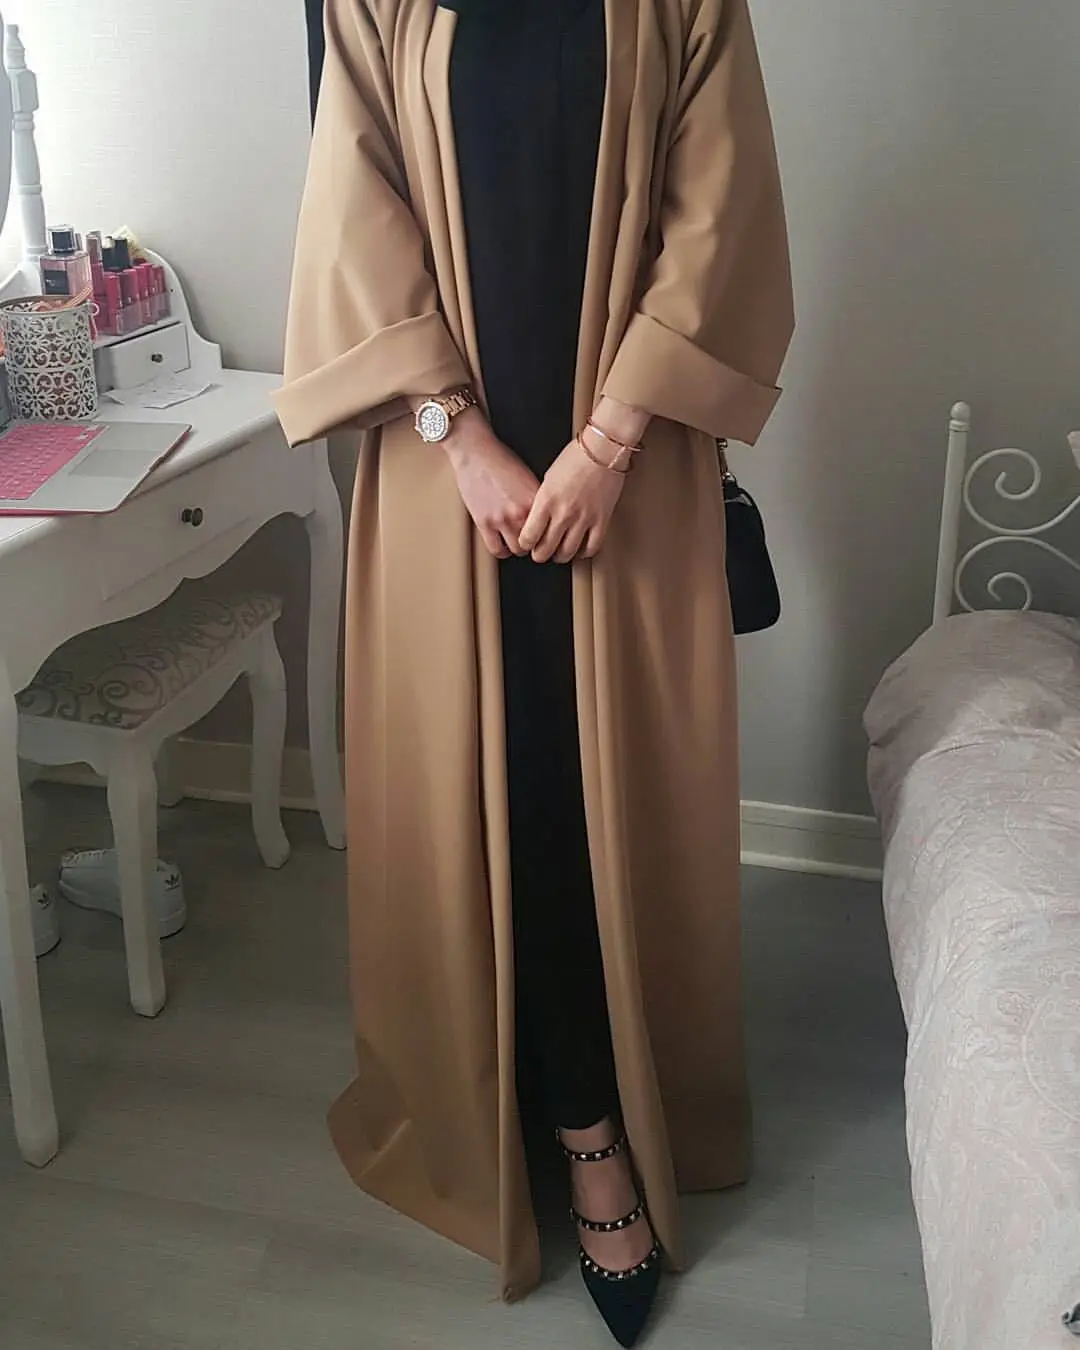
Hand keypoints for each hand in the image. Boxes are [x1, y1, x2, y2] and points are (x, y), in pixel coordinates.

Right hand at [442, 410, 539, 558]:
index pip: (552, 528)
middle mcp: (521, 511)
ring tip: (518, 543)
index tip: (549, 535)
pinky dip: (502, 551)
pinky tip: (503, 545)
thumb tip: (546, 516)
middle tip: (534, 541)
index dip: (551, 533)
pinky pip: (497, 549)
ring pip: (518, 550)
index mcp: (537, 498)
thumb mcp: (529, 477)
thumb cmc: (500, 458)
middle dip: (536, 543)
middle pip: (537, 542)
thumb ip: (538, 498)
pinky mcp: (484, 523)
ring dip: (519, 548)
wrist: (475, 451)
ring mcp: (502, 519)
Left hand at [519, 439, 626, 563]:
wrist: (603, 449)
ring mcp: (584, 518)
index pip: (528, 536)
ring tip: (559, 552)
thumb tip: (536, 521)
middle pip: (545, 550)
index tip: (527, 543)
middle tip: (540, 552)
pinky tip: (580, 549)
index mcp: (546, 501)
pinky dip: (583, 553)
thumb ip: (542, 502)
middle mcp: (563, 513)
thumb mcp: (548, 478)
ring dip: (560, 556)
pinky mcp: (602, 520)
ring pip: (567, 553)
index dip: (525, 544)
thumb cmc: (576, 457)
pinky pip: (591, 547)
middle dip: (539, 554)